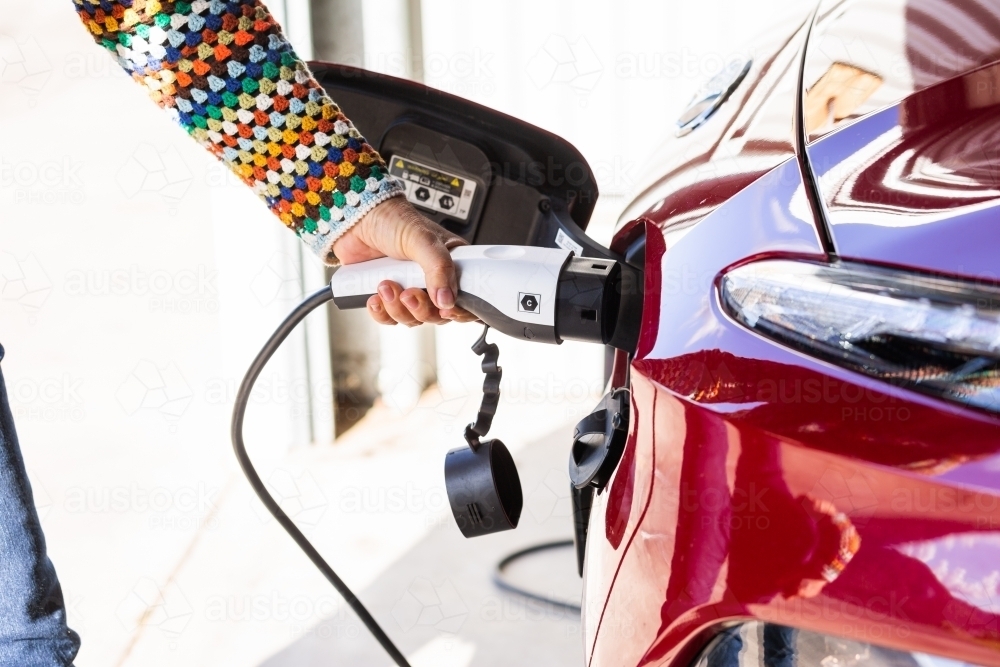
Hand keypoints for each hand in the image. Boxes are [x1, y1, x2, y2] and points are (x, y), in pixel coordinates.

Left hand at [332, 197, 478, 325]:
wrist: (357, 218)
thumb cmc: (393, 219)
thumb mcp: (424, 239)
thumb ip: (439, 269)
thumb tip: (446, 299)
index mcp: (450, 265)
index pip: (464, 298)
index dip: (456, 310)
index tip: (445, 309)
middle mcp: (432, 280)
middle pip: (436, 314)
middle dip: (420, 308)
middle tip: (408, 293)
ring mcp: (409, 288)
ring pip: (412, 318)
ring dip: (397, 308)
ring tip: (386, 285)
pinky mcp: (387, 295)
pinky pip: (389, 318)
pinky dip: (382, 312)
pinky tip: (375, 298)